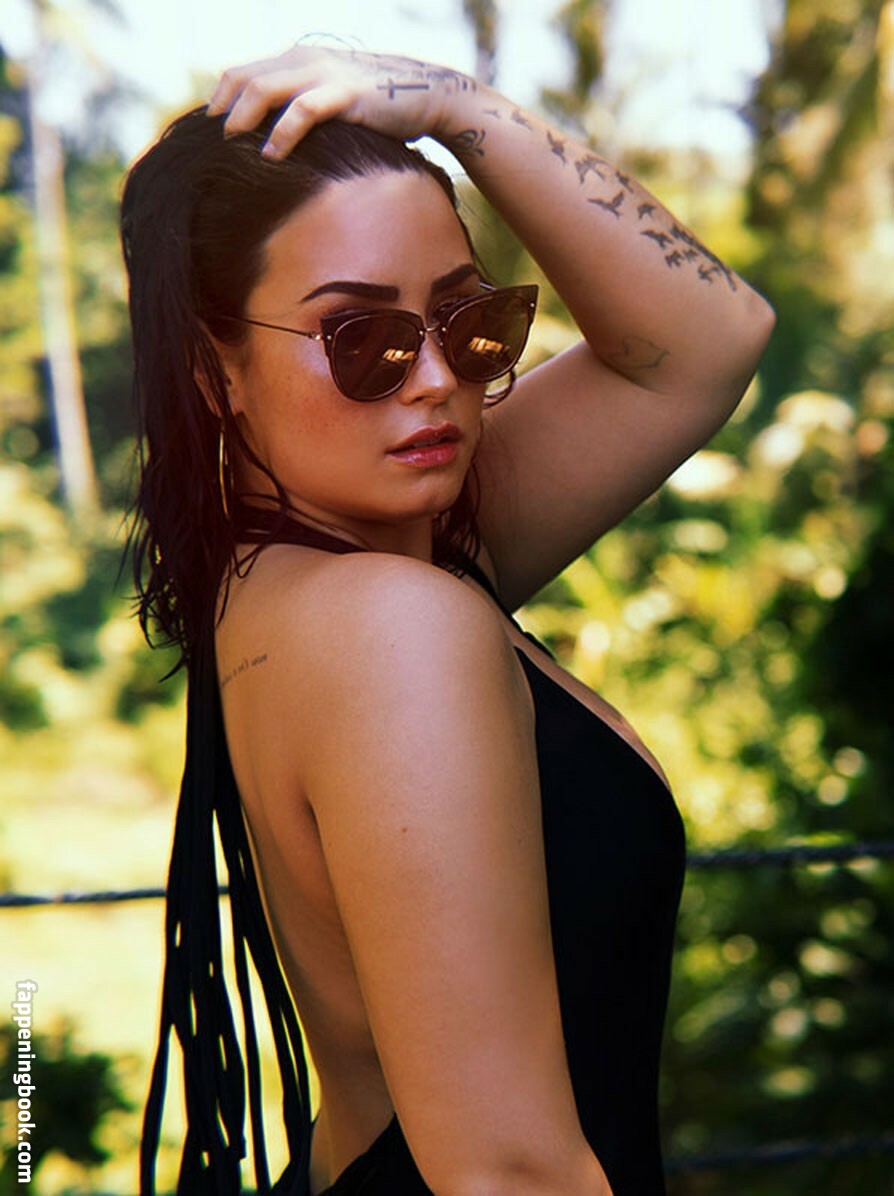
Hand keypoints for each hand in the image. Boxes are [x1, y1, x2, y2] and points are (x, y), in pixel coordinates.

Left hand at [206, 44, 476, 157]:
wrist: (427, 94)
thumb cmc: (377, 108)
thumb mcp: (331, 99)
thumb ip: (302, 107)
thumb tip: (272, 144)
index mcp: (296, 60)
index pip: (240, 74)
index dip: (218, 103)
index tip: (208, 137)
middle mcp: (304, 60)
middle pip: (242, 78)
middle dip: (222, 112)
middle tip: (214, 147)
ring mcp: (323, 74)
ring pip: (264, 89)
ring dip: (242, 120)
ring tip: (232, 148)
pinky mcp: (344, 95)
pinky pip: (301, 111)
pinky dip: (281, 134)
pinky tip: (271, 156)